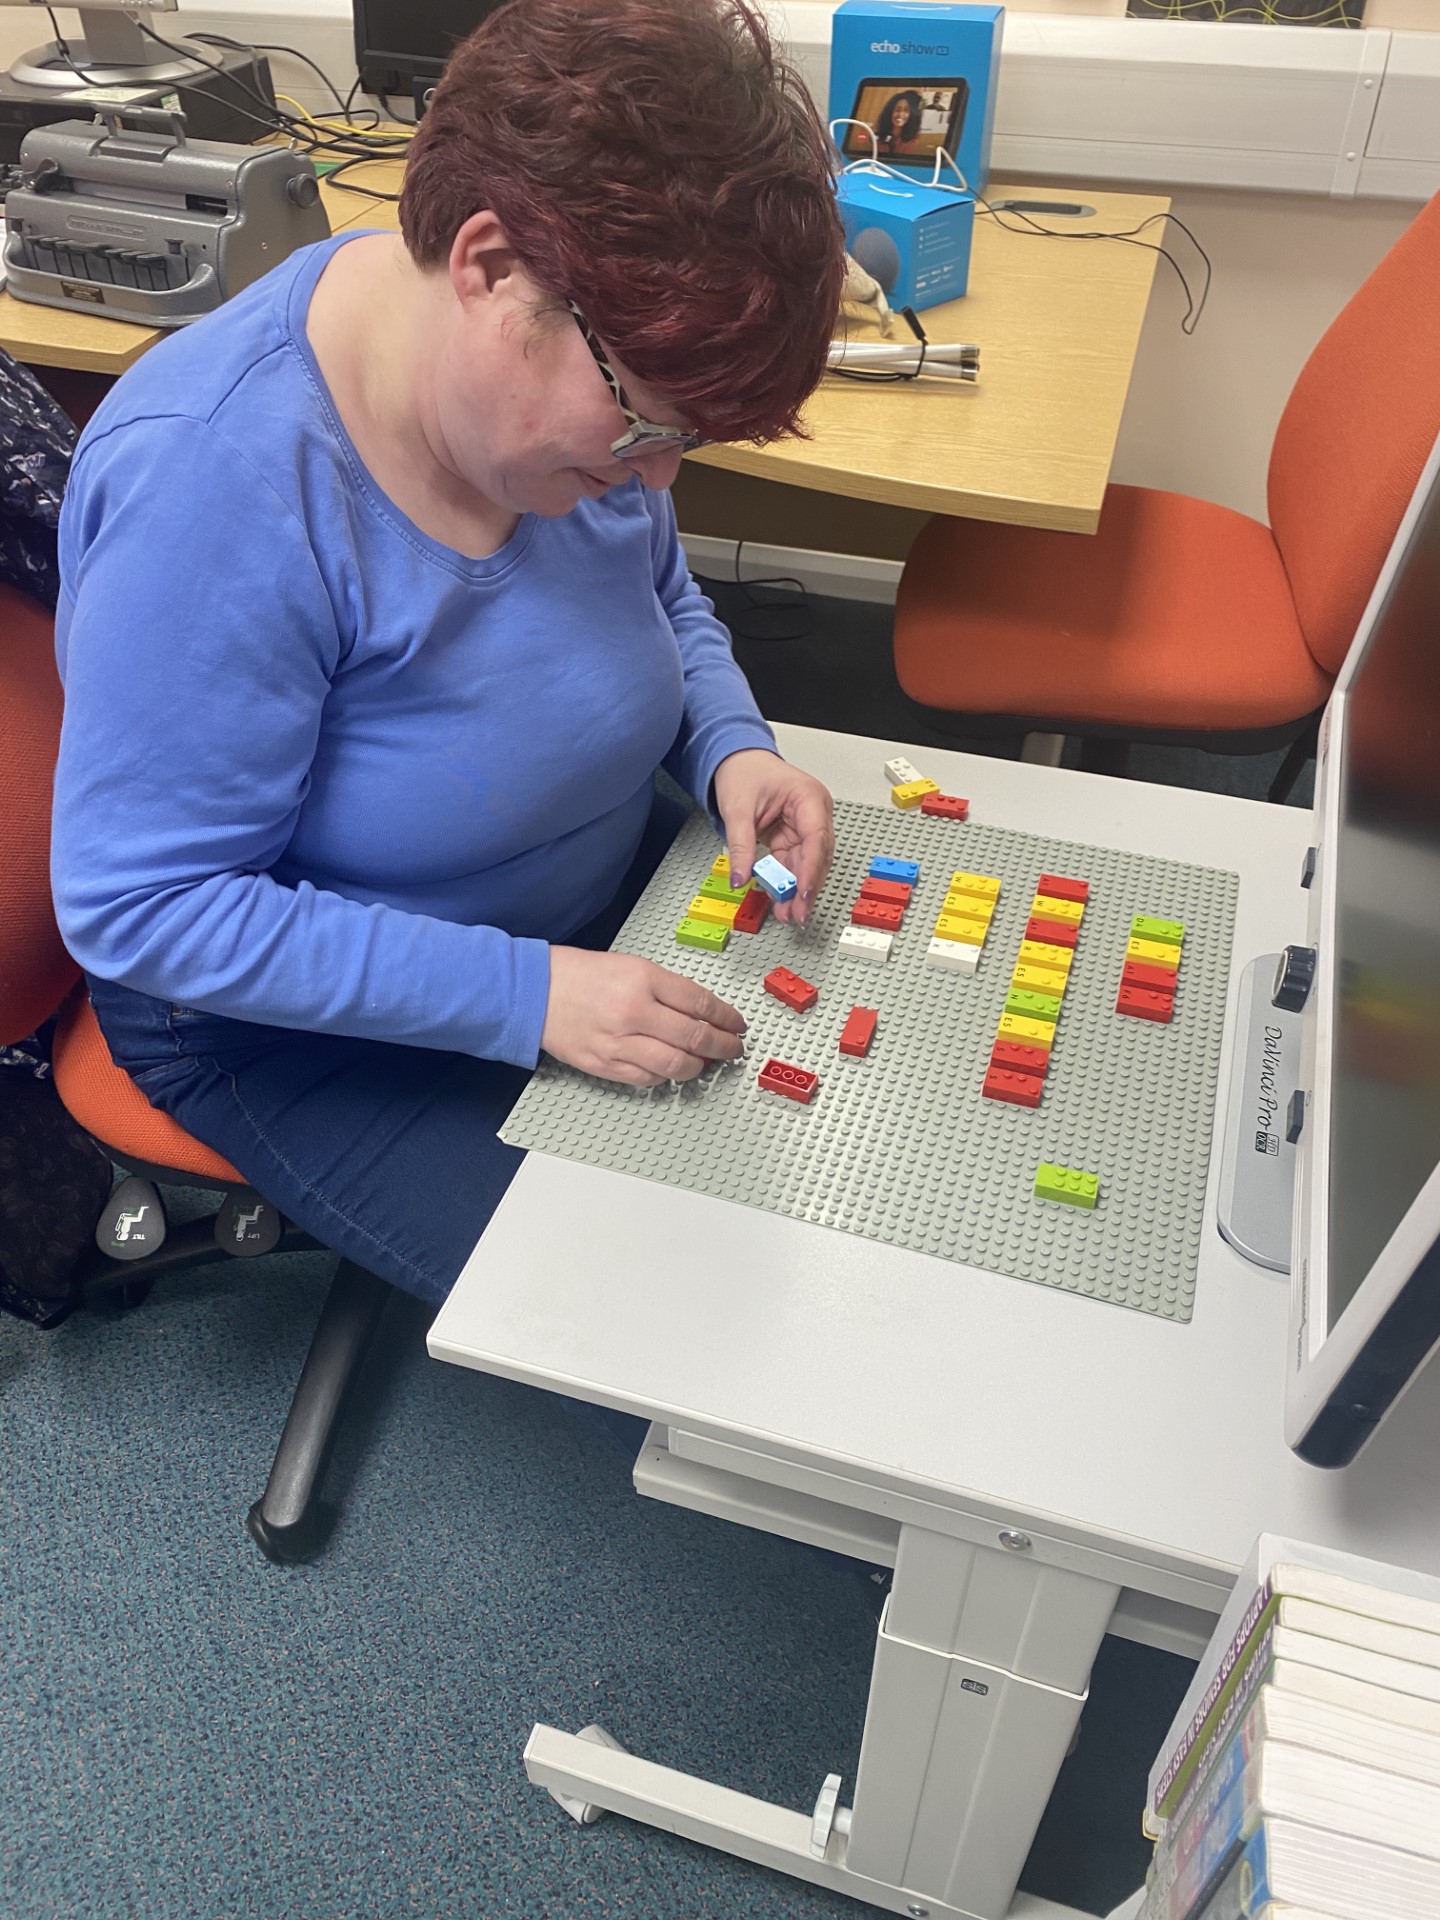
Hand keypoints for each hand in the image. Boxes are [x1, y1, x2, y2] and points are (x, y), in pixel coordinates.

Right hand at [542, 947, 746, 1086]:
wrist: (533, 992)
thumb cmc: (577, 974)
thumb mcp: (628, 966)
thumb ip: (665, 988)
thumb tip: (700, 1012)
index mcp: (642, 979)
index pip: (700, 1002)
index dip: (727, 1017)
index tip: (737, 1024)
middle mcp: (633, 1011)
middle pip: (695, 1037)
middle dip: (723, 1046)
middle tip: (733, 1048)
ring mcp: (618, 1042)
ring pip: (676, 1065)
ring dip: (699, 1066)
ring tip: (706, 1062)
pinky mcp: (605, 1065)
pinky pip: (648, 1078)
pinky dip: (666, 1076)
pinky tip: (672, 1068)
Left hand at [712, 748, 834, 925]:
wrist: (737, 760)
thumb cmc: (744, 771)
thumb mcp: (737, 809)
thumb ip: (741, 847)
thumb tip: (740, 878)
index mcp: (808, 797)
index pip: (816, 838)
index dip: (811, 869)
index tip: (803, 892)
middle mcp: (814, 813)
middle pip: (818, 856)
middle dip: (807, 887)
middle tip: (797, 914)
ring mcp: (806, 826)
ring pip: (808, 864)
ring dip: (798, 890)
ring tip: (788, 914)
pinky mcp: (794, 837)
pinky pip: (794, 864)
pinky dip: (788, 882)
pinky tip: (783, 901)